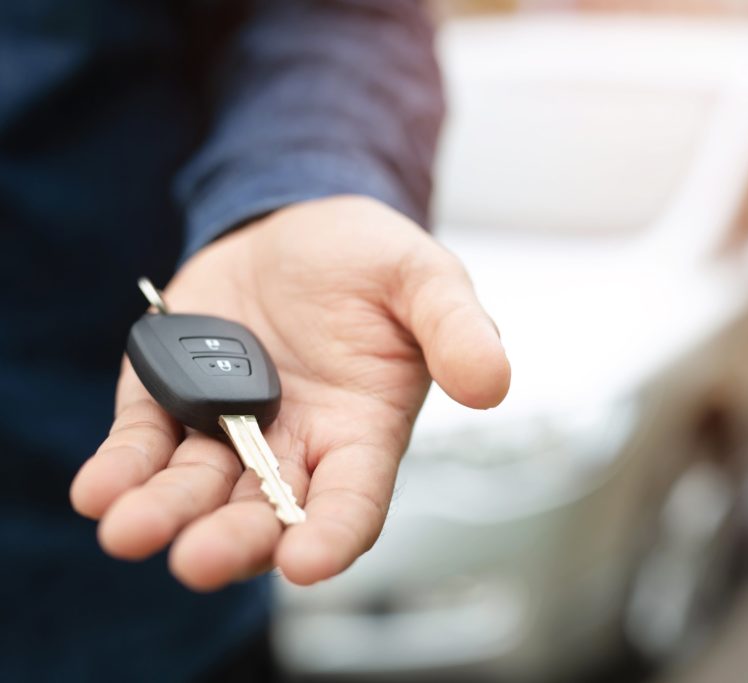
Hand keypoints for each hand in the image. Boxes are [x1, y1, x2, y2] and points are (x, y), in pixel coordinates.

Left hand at [70, 196, 509, 589]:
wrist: (298, 228)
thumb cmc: (371, 262)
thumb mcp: (424, 278)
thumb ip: (457, 329)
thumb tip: (492, 383)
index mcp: (363, 431)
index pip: (352, 500)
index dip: (333, 533)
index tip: (309, 562)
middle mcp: (295, 446)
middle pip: (265, 513)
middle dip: (233, 540)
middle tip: (198, 558)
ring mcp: (229, 427)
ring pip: (197, 489)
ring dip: (164, 514)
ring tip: (129, 530)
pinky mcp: (172, 397)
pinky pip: (144, 443)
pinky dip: (120, 469)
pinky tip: (99, 489)